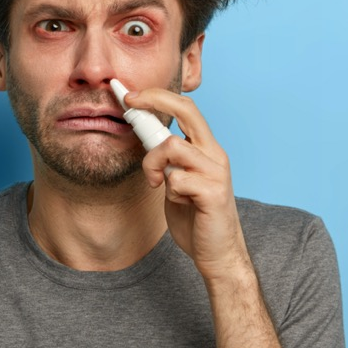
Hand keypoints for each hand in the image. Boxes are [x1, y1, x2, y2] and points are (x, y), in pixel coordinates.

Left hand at [124, 89, 251, 281]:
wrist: (218, 253)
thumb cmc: (195, 217)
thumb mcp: (177, 180)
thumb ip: (168, 161)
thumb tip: (144, 137)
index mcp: (206, 148)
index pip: (187, 109)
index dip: (158, 96)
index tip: (130, 94)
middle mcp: (215, 154)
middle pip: (187, 111)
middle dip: (154, 100)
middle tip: (129, 102)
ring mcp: (216, 172)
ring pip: (173, 146)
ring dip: (153, 163)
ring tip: (156, 182)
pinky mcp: (213, 193)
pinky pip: (177, 179)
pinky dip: (168, 189)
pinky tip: (177, 201)